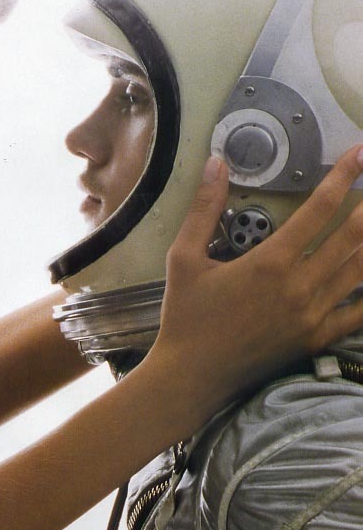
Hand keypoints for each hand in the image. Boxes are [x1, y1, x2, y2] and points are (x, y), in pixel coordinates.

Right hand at [157, 147, 362, 397]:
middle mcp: (301, 287)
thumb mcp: (184, 258)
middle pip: (352, 236)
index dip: (343, 177)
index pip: (319, 209)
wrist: (192, 375)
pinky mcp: (316, 339)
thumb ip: (203, 209)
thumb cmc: (186, 316)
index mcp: (271, 262)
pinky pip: (358, 314)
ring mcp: (313, 316)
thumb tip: (215, 164)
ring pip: (360, 271)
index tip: (359, 154)